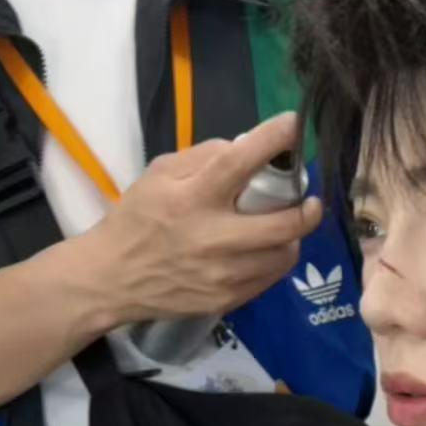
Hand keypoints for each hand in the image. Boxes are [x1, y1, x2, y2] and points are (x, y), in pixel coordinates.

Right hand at [81, 111, 322, 329]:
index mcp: (193, 198)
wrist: (113, 278)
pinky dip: (275, 259)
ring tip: (284, 227)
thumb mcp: (159, 173)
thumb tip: (247, 147)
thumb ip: (203, 157)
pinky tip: (266, 249)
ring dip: (292, 237)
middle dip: (307, 210)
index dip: (273, 140)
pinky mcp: (228, 299)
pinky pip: (270, 278)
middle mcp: (212, 238)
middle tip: (311, 200)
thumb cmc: (137, 218)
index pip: (239, 163)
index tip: (295, 126)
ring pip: (283, 255)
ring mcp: (223, 274)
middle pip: (282, 224)